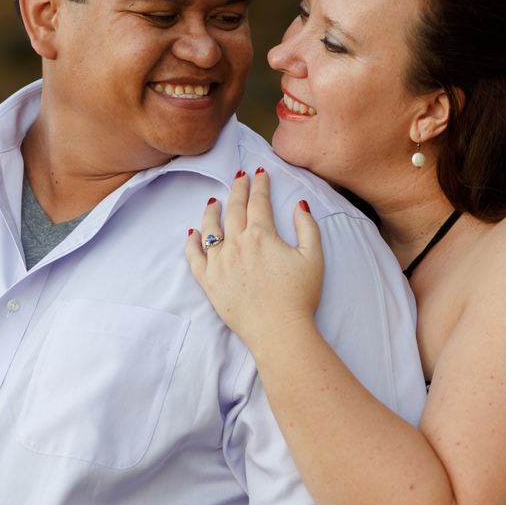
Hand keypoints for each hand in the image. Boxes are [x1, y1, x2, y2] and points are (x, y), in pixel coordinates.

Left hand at [186, 169, 323, 356]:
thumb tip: (299, 204)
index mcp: (261, 234)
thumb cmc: (299, 296)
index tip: (259, 174)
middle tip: (239, 177)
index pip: (258, 201)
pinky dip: (191, 242)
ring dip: (212, 210)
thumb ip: (307, 226)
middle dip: (238, 189)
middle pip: (234, 208)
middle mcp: (236, 243)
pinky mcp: (208, 281)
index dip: (260, 185)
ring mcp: (219, 262)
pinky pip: (194, 256)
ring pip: (210, 228)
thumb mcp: (313, 257)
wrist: (279, 330)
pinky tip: (193, 232)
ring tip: (214, 200)